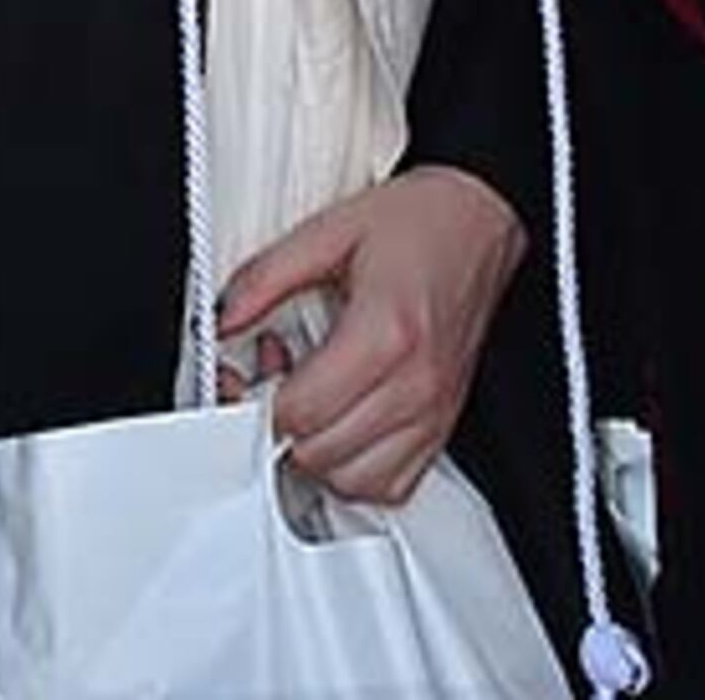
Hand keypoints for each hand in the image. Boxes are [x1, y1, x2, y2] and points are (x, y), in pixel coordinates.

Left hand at [217, 166, 526, 505]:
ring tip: (308, 404)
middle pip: (321, 454)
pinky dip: (357, 471)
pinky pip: (393, 485)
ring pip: (354, 482)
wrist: (480, 219)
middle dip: (280, 426)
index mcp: (386, 333)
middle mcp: (416, 383)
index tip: (245, 376)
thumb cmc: (421, 222)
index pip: (301, 412)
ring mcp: (434, 410)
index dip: (257, 400)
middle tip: (273, 380)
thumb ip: (266, 276)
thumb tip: (223, 317)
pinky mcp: (444, 424)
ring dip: (316, 454)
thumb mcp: (330, 230)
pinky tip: (342, 427)